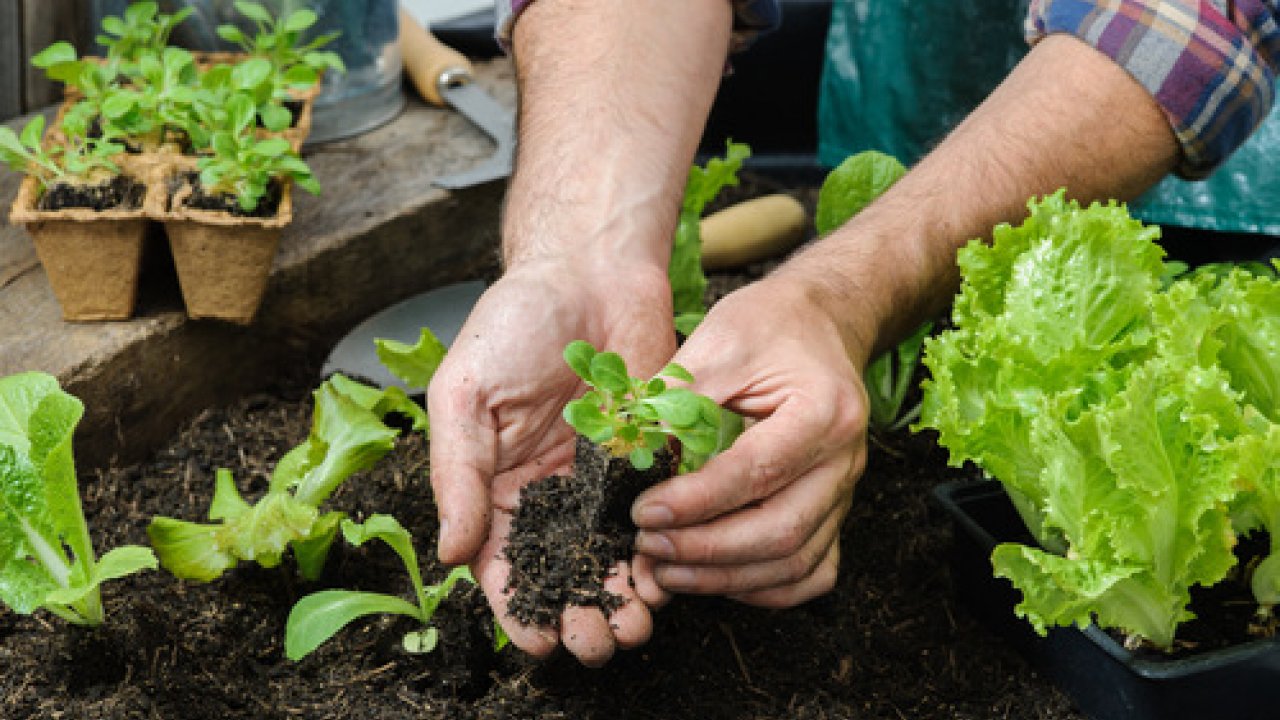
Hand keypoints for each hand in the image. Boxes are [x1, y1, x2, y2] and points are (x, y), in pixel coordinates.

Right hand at [427, 258, 674, 665]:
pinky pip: (656, 519)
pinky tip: (667, 580)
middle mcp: (549, 493)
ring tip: (634, 628)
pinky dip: (660, 554)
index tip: (537, 643)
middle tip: (595, 644)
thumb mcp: (466, 395)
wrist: (591, 268)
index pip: (501, 565)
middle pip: (561, 574)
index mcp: (496, 484)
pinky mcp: (649, 461)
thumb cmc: (515, 321)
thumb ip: (458, 475)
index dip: (516, 610)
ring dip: (622, 600)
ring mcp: (601, 481)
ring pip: (611, 559)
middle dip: (576, 617)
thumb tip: (452, 554)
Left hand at [631, 277, 868, 606]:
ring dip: (726, 577)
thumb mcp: (718, 342)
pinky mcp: (835, 510)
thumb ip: (676, 400)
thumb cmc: (769, 325)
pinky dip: (766, 588)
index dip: (695, 501)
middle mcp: (843, 459)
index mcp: (822, 411)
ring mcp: (845, 490)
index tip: (642, 512)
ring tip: (667, 571)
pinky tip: (717, 579)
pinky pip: (813, 570)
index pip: (756, 472)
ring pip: (796, 562)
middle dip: (706, 551)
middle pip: (781, 532)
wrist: (820, 322)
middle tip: (647, 547)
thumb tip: (627, 456)